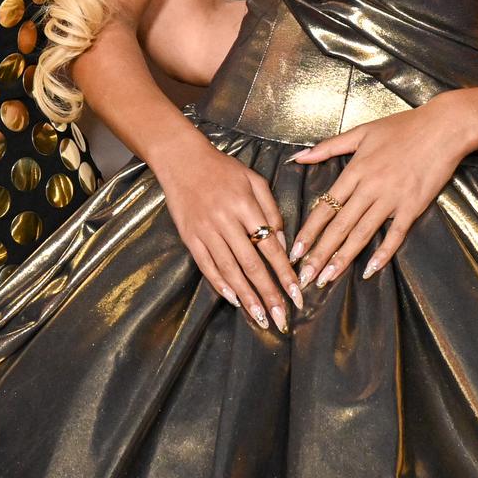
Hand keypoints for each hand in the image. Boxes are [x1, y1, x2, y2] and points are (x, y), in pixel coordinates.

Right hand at [149, 133, 300, 331]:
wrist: (181, 159)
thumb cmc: (222, 169)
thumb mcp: (254, 180)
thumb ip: (271, 210)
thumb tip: (282, 242)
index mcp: (245, 206)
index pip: (270, 247)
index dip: (284, 273)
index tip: (297, 295)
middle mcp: (225, 221)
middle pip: (251, 264)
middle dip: (268, 294)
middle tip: (281, 318)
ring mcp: (205, 231)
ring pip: (229, 270)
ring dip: (247, 296)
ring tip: (261, 317)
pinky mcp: (190, 237)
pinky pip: (206, 265)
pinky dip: (220, 284)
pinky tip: (234, 300)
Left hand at [289, 96, 477, 285]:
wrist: (444, 127)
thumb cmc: (403, 127)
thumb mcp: (361, 131)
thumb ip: (328, 147)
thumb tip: (298, 157)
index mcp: (355, 170)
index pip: (325, 206)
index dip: (308, 231)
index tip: (293, 251)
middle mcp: (370, 187)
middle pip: (339, 226)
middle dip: (319, 254)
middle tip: (304, 277)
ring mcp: (392, 199)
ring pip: (362, 234)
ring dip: (343, 258)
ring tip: (327, 279)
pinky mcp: (413, 207)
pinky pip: (396, 235)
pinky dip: (383, 254)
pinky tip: (369, 271)